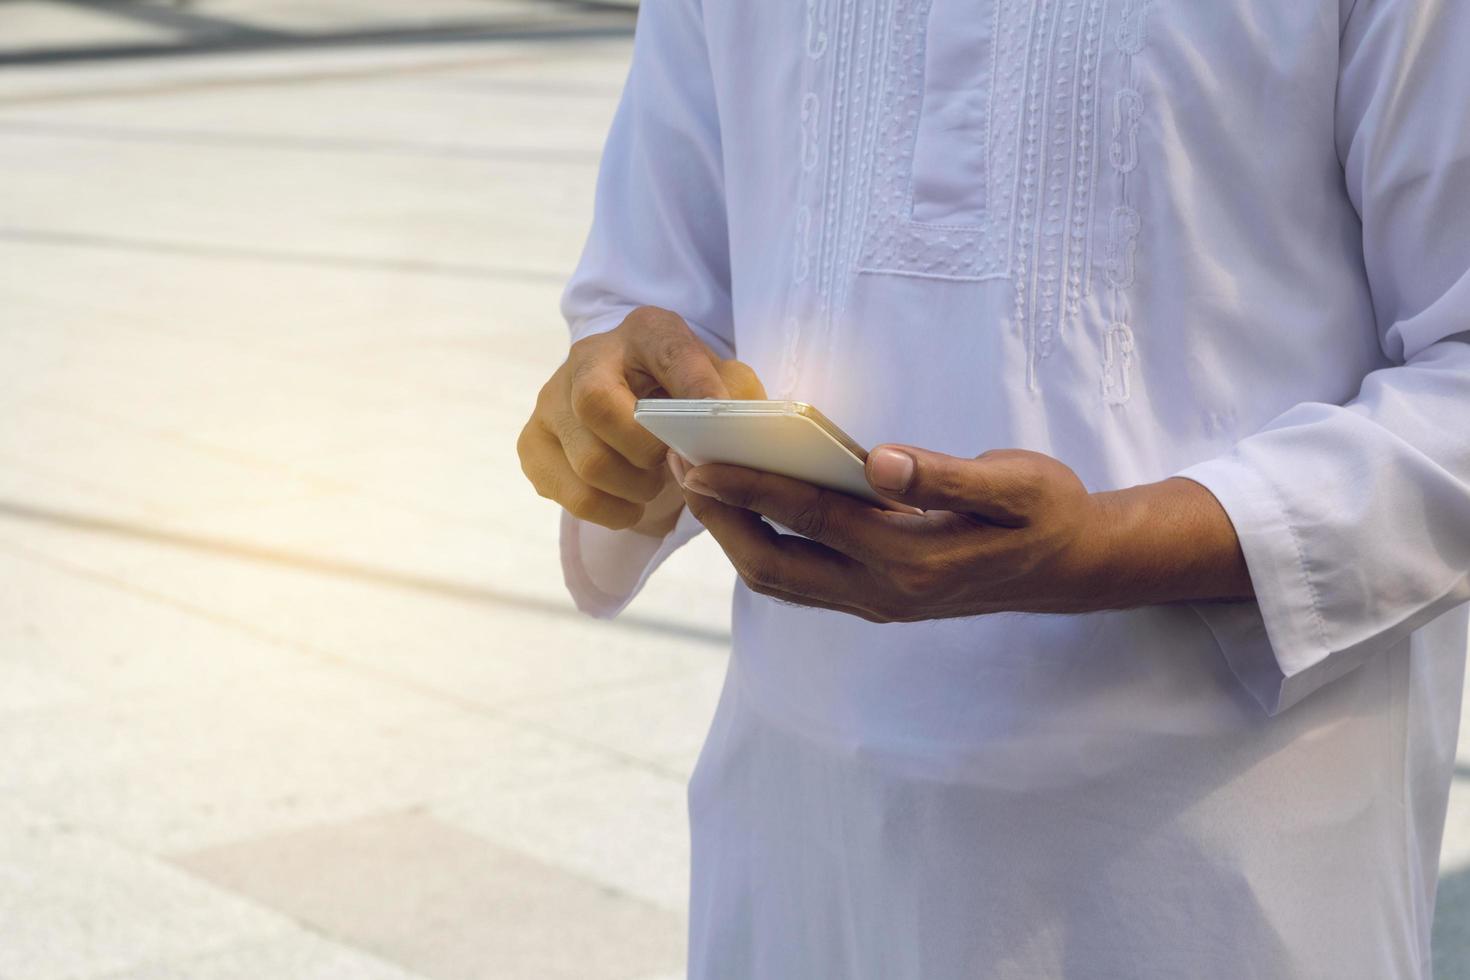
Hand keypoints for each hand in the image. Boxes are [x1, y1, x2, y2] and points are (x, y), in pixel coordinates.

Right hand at [519, 306, 764, 533]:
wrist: (634, 402)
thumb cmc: (683, 395)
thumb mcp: (719, 382)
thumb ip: (733, 397)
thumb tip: (731, 428)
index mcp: (644, 332)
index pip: (667, 350)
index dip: (694, 384)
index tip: (716, 415)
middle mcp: (587, 358)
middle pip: (598, 407)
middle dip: (646, 451)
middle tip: (670, 465)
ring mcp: (551, 400)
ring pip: (588, 462)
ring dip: (633, 488)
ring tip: (653, 484)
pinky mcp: (533, 442)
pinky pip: (568, 492)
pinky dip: (607, 510)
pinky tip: (629, 503)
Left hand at [674, 445, 1253, 621]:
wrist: (1074, 569)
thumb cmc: (1046, 513)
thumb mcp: (1014, 485)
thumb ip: (945, 475)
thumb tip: (880, 461)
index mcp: (912, 559)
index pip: (811, 518)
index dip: (750, 488)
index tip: (698, 461)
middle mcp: (884, 592)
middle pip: (775, 565)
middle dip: (721, 519)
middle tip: (680, 467)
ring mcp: (877, 603)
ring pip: (782, 580)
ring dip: (735, 538)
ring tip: (700, 485)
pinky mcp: (875, 600)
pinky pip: (802, 580)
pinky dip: (764, 547)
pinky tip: (747, 508)